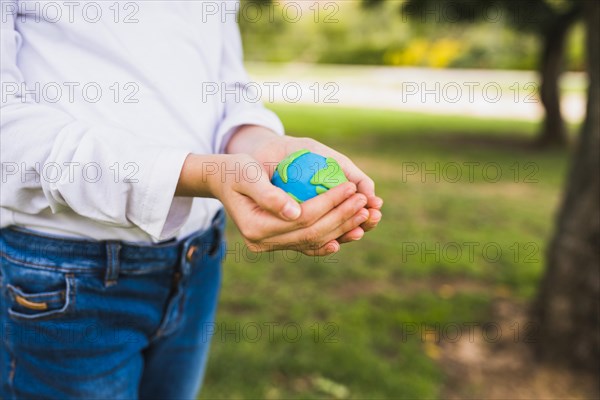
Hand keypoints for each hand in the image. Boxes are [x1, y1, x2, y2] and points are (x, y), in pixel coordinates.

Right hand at [227, 126, 382, 242]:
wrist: (224, 181)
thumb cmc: (236, 171)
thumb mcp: (247, 174)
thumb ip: (268, 194)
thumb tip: (294, 212)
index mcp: (256, 227)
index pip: (303, 217)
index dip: (330, 203)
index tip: (351, 188)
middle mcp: (263, 243)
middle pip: (312, 232)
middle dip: (342, 217)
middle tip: (365, 202)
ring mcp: (271, 246)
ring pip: (313, 241)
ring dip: (342, 230)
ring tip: (364, 216)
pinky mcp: (278, 243)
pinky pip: (308, 245)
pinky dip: (329, 241)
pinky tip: (349, 235)